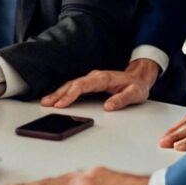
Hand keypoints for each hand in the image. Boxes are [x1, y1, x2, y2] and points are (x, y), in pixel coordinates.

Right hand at [41, 59, 159, 110]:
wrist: (139, 78)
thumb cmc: (136, 86)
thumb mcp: (135, 93)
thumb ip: (122, 99)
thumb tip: (108, 106)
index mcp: (103, 78)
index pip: (83, 85)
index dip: (71, 94)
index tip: (62, 103)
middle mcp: (95, 77)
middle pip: (73, 84)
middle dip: (59, 94)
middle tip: (47, 103)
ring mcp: (91, 80)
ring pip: (71, 85)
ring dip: (58, 93)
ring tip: (46, 102)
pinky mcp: (90, 84)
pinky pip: (74, 87)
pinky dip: (64, 92)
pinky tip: (56, 98)